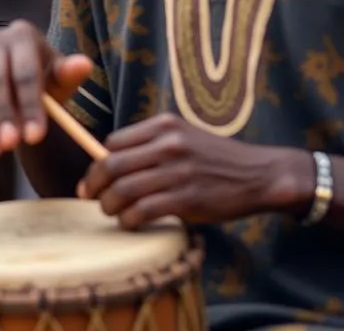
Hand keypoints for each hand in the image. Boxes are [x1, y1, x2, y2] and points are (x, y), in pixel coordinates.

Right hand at [0, 20, 92, 155]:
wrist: (19, 84)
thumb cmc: (45, 82)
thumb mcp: (62, 80)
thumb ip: (70, 75)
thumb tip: (83, 64)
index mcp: (21, 34)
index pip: (23, 71)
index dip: (29, 105)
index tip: (36, 136)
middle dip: (0, 115)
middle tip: (11, 145)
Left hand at [78, 113, 309, 229]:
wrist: (259, 174)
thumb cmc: (215, 158)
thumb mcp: (182, 136)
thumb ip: (150, 144)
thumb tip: (110, 163)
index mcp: (163, 125)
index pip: (113, 142)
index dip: (98, 162)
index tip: (93, 178)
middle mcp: (167, 144)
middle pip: (112, 164)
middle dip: (94, 184)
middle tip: (88, 196)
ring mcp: (177, 171)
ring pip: (125, 189)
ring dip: (109, 204)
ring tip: (109, 211)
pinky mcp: (188, 198)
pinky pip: (144, 210)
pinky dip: (130, 218)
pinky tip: (129, 222)